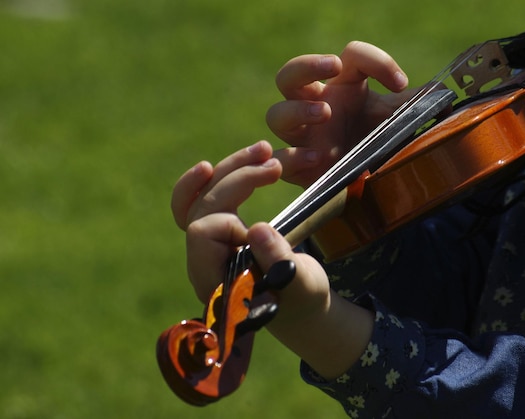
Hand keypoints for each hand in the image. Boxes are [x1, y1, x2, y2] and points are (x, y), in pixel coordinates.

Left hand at [170, 140, 329, 321]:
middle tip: (277, 165)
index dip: (229, 220)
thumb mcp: (302, 285)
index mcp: (215, 279)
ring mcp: (208, 244)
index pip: (202, 232)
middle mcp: (203, 260)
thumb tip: (256, 228)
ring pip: (202, 194)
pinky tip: (233, 160)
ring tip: (263, 150)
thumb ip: (279, 263)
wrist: (299, 304)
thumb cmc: (302, 298)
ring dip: (232, 167)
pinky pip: (202, 197)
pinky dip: (216, 177)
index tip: (265, 226)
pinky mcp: (219, 230)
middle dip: (239, 178)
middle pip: (203, 205)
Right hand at [266, 41, 417, 186]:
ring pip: (277, 114)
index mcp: (344, 88)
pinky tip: (317, 157)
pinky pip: (282, 157)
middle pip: (290, 73)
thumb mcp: (398, 122)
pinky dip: (294, 156)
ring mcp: (304, 137)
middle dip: (307, 65)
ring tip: (324, 114)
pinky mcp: (299, 167)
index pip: (352, 56)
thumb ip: (414, 107)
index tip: (400, 83)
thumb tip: (443, 96)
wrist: (368, 187)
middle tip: (332, 67)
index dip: (376, 60)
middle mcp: (318, 106)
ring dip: (297, 110)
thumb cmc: (379, 145)